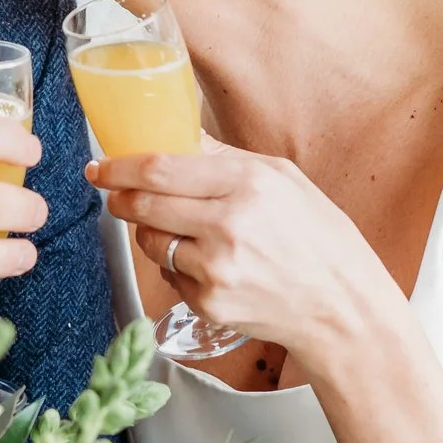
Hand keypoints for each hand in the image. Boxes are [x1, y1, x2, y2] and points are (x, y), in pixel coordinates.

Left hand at [87, 140, 401, 359]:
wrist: (340, 305)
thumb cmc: (318, 237)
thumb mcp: (283, 178)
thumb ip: (226, 157)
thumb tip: (178, 136)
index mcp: (247, 184)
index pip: (160, 169)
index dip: (120, 167)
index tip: (101, 167)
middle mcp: (228, 225)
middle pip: (144, 204)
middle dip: (119, 197)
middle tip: (112, 192)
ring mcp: (215, 268)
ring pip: (151, 241)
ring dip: (148, 230)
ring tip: (174, 228)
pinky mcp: (208, 302)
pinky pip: (169, 275)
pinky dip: (175, 265)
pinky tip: (206, 263)